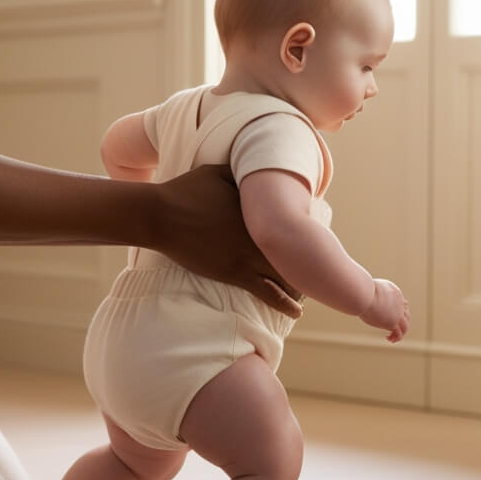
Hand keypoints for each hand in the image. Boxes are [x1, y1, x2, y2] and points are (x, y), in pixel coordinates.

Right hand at [154, 164, 302, 317]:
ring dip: (300, 284)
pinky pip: (266, 292)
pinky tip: (296, 313)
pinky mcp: (234, 273)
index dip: (308, 233)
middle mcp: (259, 233)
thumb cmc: (185, 190)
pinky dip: (284, 303)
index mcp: (258, 209)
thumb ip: (239, 172)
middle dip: (308, 262)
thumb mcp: (217, 171)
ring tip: (311, 292)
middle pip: (295, 251)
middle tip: (318, 270)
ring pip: (285, 274)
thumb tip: (252, 166)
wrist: (162, 215)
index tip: (317, 240)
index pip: (294, 222)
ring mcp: (248, 255)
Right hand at [360, 279, 409, 341]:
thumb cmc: (361, 290)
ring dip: (401, 333)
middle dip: (401, 322)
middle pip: (406, 315)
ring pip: (405, 326)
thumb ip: (369, 293)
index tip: (391, 316)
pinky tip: (388, 339)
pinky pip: (399, 334)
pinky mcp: (393, 322)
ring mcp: (397, 313)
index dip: (399, 311)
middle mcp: (399, 303)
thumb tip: (360, 296)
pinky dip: (396, 338)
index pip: (403, 303)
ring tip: (392, 338)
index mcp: (394, 292)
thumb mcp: (368, 288)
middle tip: (394, 328)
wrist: (364, 295)